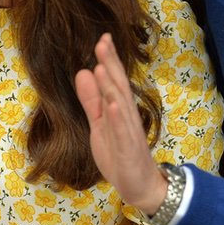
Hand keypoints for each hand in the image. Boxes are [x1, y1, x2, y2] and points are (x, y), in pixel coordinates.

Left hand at [75, 33, 166, 214]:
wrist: (139, 186)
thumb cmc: (120, 154)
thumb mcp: (99, 124)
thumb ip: (91, 100)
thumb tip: (84, 72)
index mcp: (118, 109)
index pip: (113, 80)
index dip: (108, 60)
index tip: (102, 38)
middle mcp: (126, 116)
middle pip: (119, 87)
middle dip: (111, 64)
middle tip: (103, 41)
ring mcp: (128, 133)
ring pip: (120, 106)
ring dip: (112, 86)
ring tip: (102, 66)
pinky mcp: (128, 150)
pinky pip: (123, 132)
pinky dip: (118, 118)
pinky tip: (113, 105)